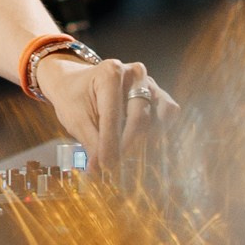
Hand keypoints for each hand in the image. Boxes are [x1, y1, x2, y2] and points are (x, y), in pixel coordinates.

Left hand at [32, 50, 175, 175]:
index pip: (114, 115)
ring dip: (149, 140)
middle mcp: (135, 74)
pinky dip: (160, 133)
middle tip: (116, 166)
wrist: (77, 82)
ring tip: (131, 158)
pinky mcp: (160, 95)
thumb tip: (99, 171)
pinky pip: (169, 114)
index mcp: (110, 73)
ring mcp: (150, 83)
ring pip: (162, 114)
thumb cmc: (75, 98)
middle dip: (129, 146)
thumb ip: (91, 143)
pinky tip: (145, 147)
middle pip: (140, 116)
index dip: (110, 144)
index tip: (105, 167)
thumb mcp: (76, 119)